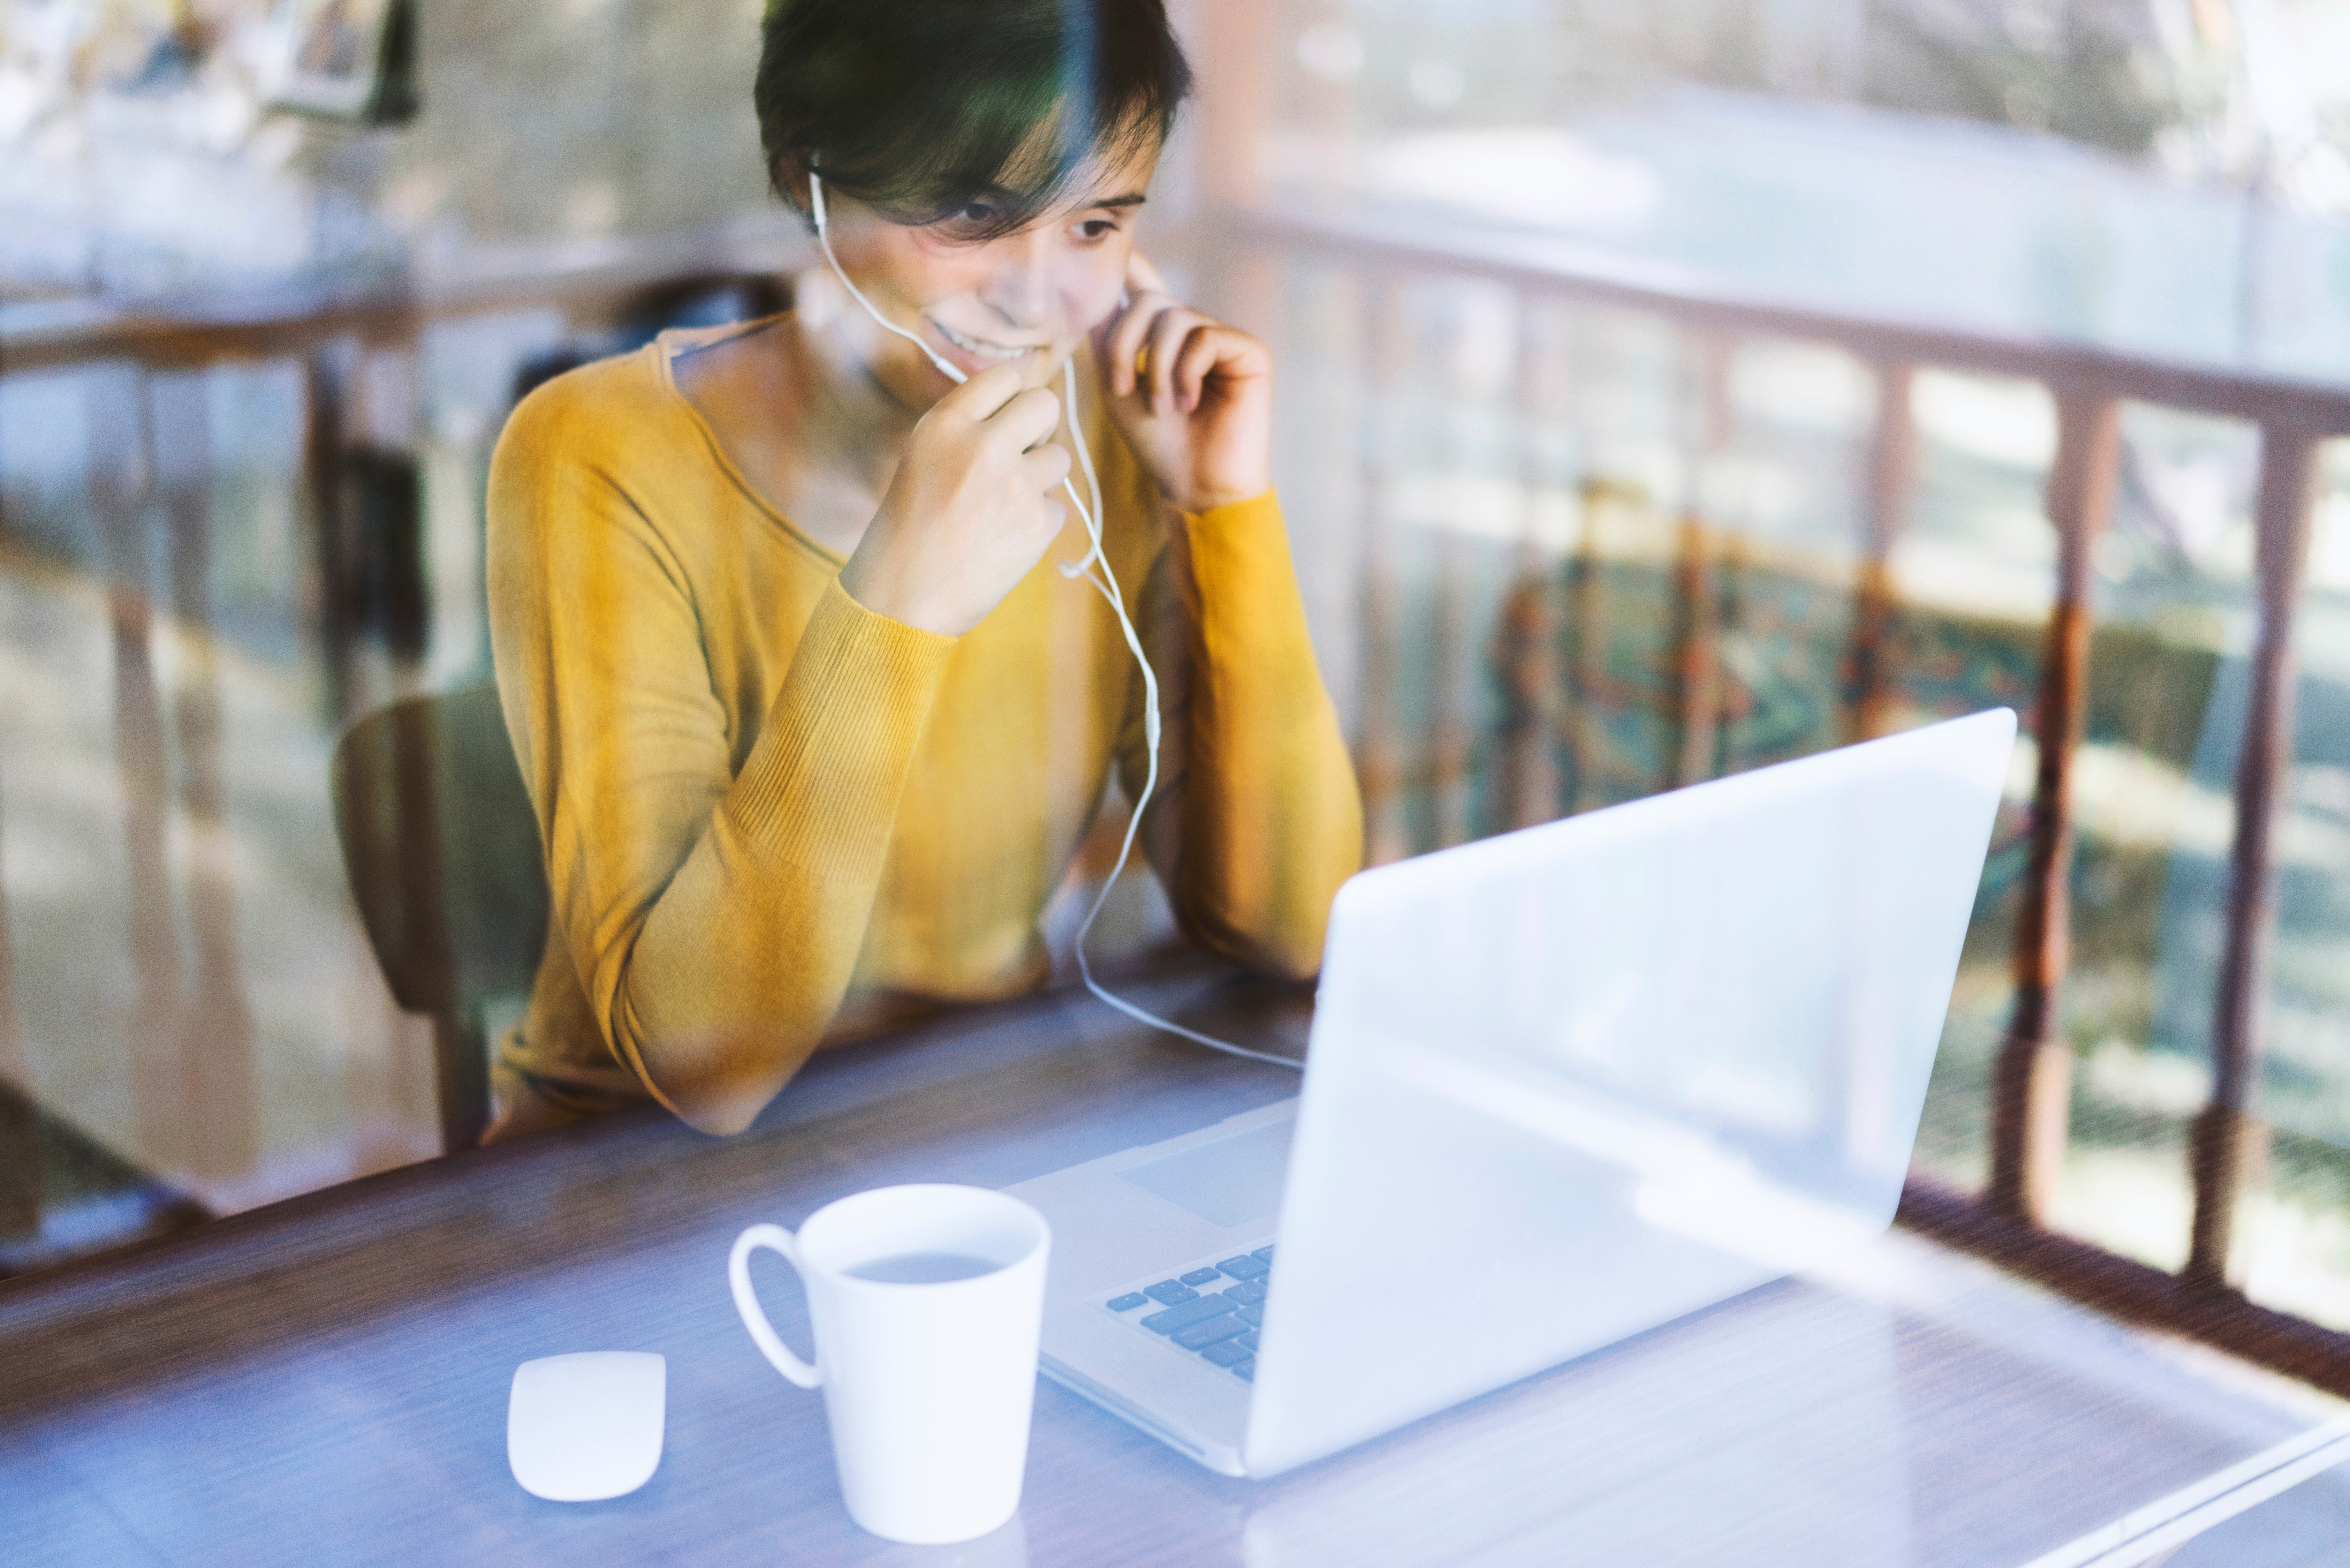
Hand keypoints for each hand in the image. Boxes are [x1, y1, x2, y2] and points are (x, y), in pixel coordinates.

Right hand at [839, 364, 1070, 635]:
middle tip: (1018, 455)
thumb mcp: (922, 456)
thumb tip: (1019, 404)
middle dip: (1038, 427)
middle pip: (1044, 404)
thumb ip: (966, 426)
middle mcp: (982, 446)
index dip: (1010, 398)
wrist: (903, 597)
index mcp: (945, 424)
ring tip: (1003, 504)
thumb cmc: (908, 528)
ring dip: (1040, 477)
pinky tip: (1003, 537)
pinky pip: (1057, 505)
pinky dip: (1037, 521)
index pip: (1004, 376)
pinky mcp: (1037, 524)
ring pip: (1059, 457)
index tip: (1005, 418)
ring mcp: (1014, 485)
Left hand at [1095, 252, 1271, 514]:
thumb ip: (1109, 339)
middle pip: (1149, 299)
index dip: (1129, 263)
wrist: (1197, 485)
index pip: (1145, 284)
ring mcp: (1223, 338)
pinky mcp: (1249, 351)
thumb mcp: (1118, 387)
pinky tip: (1189, 402)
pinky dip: (1186, 372)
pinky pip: (1205, 337)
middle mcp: (1195, 330)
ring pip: (1175, 318)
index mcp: (1163, 337)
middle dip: (1125, 344)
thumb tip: (1100, 290)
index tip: (1113, 248)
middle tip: (1123, 389)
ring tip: (1163, 407)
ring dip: (1156, 367)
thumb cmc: (1158, 443)